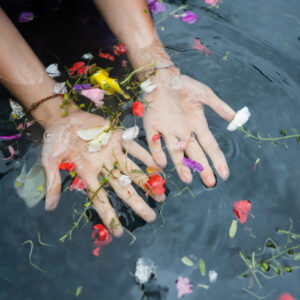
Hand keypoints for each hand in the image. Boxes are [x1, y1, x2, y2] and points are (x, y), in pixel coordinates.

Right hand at [41, 110, 164, 236]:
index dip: (109, 216)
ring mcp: (112, 152)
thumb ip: (53, 182)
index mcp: (87, 174)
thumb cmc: (55, 139)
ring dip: (146, 182)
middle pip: (122, 188)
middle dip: (137, 203)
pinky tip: (157, 166)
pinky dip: (145, 156)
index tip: (119, 233)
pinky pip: (133, 148)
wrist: (64, 117)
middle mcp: (103, 166)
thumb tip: (48, 208)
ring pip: (132, 170)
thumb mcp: (50, 161)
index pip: (100, 198)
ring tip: (161, 197)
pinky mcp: (117, 137)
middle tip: (151, 217)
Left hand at [143, 68, 235, 186]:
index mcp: (196, 124)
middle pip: (194, 153)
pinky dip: (158, 151)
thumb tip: (236, 119)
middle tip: (209, 183)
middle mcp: (183, 132)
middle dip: (203, 168)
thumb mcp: (204, 94)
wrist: (162, 77)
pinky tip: (162, 162)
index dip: (217, 159)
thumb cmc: (184, 85)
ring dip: (181, 165)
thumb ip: (219, 107)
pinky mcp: (152, 127)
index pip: (209, 145)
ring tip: (187, 179)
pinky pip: (155, 142)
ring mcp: (167, 131)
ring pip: (175, 152)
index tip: (224, 174)